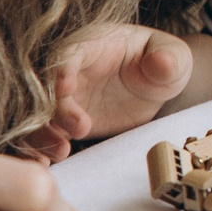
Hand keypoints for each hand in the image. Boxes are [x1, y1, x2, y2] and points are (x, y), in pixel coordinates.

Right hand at [22, 23, 192, 161]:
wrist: (157, 88)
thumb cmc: (163, 63)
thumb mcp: (174, 56)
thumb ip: (169, 58)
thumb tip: (163, 62)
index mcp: (91, 45)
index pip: (68, 54)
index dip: (63, 70)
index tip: (66, 88)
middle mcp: (69, 70)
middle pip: (45, 88)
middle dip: (55, 109)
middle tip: (77, 130)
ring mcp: (64, 98)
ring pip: (37, 115)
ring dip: (42, 134)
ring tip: (60, 152)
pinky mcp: (63, 123)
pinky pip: (41, 135)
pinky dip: (38, 149)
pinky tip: (45, 165)